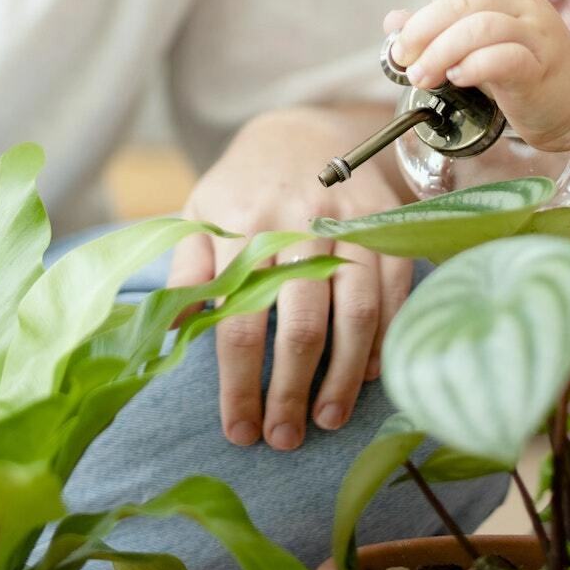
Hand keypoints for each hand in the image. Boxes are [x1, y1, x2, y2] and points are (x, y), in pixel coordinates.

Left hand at [165, 105, 412, 451]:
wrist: (301, 130)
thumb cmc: (242, 188)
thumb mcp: (199, 215)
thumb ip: (188, 270)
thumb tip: (175, 333)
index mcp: (241, 225)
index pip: (239, 319)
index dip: (240, 384)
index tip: (240, 431)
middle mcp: (296, 223)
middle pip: (301, 324)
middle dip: (292, 391)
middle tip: (285, 439)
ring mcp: (348, 221)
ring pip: (355, 312)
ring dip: (344, 377)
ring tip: (327, 420)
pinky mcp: (386, 224)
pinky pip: (393, 290)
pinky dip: (383, 338)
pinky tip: (367, 375)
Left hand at [388, 0, 569, 151]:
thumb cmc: (522, 69)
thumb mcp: (476, 43)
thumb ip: (438, 30)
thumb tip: (394, 21)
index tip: (422, 31)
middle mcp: (524, 4)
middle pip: (464, 2)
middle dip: (422, 31)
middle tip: (405, 60)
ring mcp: (536, 35)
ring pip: (482, 27)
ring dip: (441, 53)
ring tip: (424, 77)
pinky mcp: (542, 69)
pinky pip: (507, 58)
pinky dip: (475, 67)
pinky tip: (458, 80)